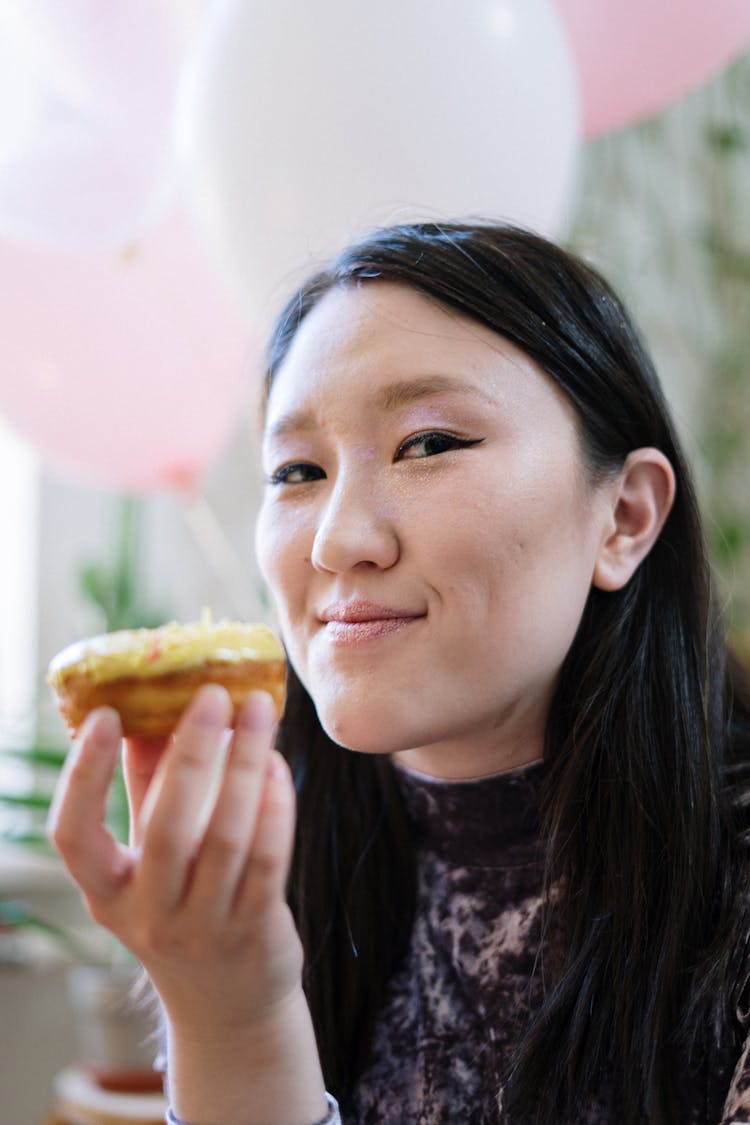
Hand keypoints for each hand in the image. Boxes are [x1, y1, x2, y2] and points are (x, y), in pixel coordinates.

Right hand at [49, 686, 302, 1033]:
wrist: (228, 1003)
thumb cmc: (183, 904)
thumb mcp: (149, 857)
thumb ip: (145, 787)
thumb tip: (144, 707)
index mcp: (106, 892)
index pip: (73, 835)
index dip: (84, 774)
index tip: (105, 714)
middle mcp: (147, 914)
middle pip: (165, 827)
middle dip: (191, 752)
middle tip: (214, 694)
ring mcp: (202, 927)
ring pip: (225, 839)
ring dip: (245, 767)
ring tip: (259, 715)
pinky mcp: (254, 930)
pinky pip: (267, 863)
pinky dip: (276, 809)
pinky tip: (279, 767)